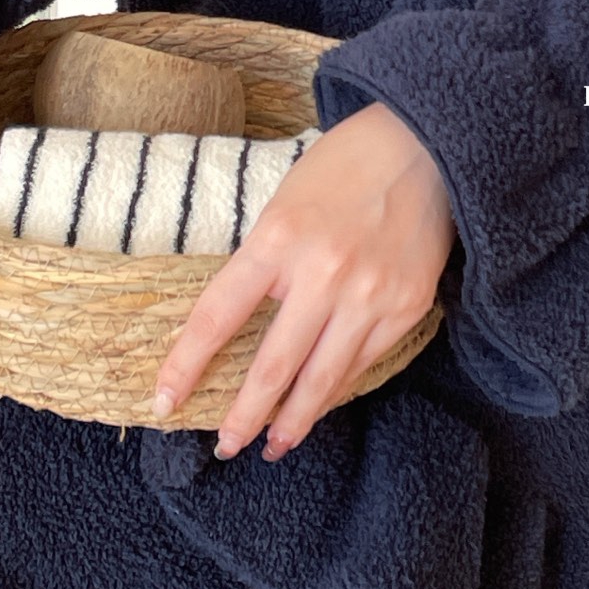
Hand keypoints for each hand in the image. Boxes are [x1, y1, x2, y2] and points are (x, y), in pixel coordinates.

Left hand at [152, 100, 456, 461]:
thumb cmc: (346, 165)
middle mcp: (322, 272)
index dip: (186, 365)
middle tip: (225, 444)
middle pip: (271, 366)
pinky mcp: (406, 305)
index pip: (216, 316)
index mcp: (278, 238)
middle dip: (243, 416)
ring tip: (274, 444)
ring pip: (321, 380)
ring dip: (293, 421)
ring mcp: (369, 294)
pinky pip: (363, 363)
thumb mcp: (285, 202)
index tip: (164, 400)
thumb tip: (243, 324)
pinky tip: (321, 403)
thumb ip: (264, 261)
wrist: (423, 144)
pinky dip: (337, 389)